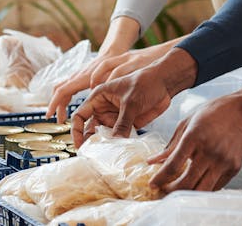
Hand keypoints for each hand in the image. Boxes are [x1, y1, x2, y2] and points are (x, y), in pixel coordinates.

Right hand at [48, 52, 113, 123]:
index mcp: (80, 78)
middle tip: (59, 121)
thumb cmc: (110, 67)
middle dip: (55, 106)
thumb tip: (94, 97)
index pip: (62, 91)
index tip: (49, 115)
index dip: (54, 103)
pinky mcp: (77, 78)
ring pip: (61, 90)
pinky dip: (64, 99)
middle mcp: (75, 77)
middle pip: (58, 92)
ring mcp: (75, 77)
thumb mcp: (108, 78)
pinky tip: (67, 108)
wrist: (110, 55)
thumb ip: (101, 87)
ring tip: (63, 118)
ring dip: (60, 104)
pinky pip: (66, 89)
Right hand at [71, 48, 197, 145]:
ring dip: (105, 146)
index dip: (76, 131)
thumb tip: (115, 143)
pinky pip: (118, 138)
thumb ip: (122, 123)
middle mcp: (104, 109)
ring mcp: (115, 117)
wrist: (165, 83)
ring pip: (104, 135)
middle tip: (92, 157)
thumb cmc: (145, 83)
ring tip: (106, 158)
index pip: (80, 116)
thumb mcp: (131, 102)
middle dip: (90, 142)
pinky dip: (118, 145)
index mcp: (98, 97)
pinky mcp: (127, 124)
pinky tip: (119, 154)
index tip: (79, 146)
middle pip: (90, 129)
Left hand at [147, 90, 241, 192]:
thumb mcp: (189, 120)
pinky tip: (196, 183)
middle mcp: (210, 151)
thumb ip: (171, 144)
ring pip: (201, 189)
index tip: (153, 183)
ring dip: (187, 193)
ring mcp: (223, 161)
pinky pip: (216, 186)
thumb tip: (154, 161)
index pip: (173, 165)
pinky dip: (203, 188)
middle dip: (170, 190)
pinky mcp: (234, 168)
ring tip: (178, 190)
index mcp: (195, 136)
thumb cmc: (217, 111)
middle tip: (164, 190)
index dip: (160, 178)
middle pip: (186, 182)